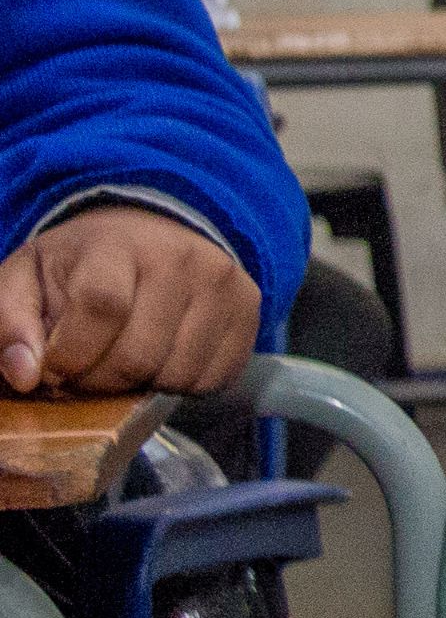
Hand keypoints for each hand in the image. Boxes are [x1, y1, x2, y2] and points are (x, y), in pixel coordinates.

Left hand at [0, 208, 262, 395]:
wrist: (153, 231)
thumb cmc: (81, 265)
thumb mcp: (25, 281)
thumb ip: (9, 324)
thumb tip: (26, 374)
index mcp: (116, 245)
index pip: (102, 308)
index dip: (72, 355)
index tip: (55, 368)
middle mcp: (179, 257)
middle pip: (139, 355)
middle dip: (101, 381)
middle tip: (88, 370)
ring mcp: (221, 282)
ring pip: (178, 374)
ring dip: (142, 386)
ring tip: (125, 362)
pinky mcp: (248, 306)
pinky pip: (215, 377)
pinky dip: (182, 384)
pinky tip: (163, 360)